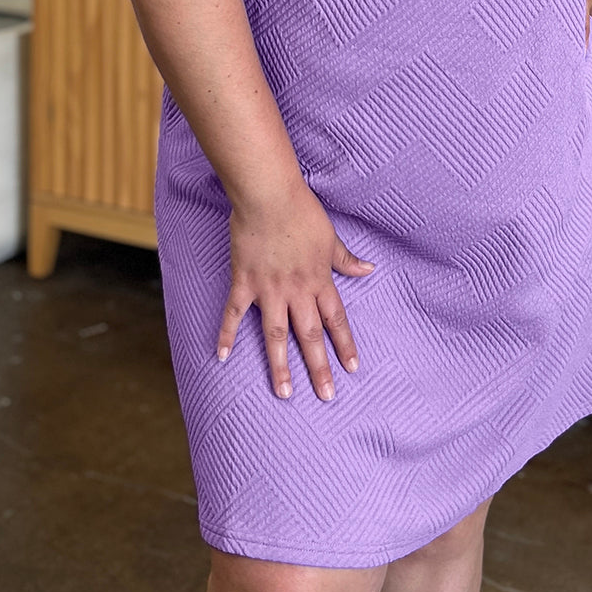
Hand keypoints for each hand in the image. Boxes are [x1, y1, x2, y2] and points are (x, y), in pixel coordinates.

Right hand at [216, 181, 374, 401]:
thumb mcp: (330, 236)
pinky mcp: (244, 282)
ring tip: (283, 392)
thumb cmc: (302, 212)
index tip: (352, 369)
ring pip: (275, 335)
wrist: (269, 195)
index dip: (344, 345)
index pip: (335, 320)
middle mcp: (296, 291)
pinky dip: (226, 334)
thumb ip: (346, 259)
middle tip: (326, 396)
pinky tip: (222, 357)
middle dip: (319, 367)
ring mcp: (268, 289)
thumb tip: (369, 269)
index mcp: (319, 280)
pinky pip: (234, 313)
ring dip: (279, 365)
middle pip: (309, 336)